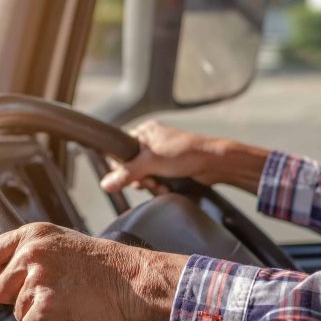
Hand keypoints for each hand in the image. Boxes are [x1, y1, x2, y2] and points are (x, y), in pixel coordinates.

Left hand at [0, 223, 187, 320]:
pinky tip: (69, 315)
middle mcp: (32, 252)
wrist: (133, 278)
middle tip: (48, 294)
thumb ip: (34, 252)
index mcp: (33, 234)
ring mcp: (38, 277)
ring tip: (66, 301)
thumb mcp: (62, 242)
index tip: (12, 280)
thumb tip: (10, 271)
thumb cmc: (105, 264)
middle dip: (20, 299)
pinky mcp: (46, 303)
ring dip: (38, 313)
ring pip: (15, 310)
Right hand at [100, 120, 269, 194]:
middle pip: (131, 167)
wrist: (214, 164)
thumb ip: (127, 173)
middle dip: (140, 179)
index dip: (123, 167)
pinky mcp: (168, 169)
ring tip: (161, 185)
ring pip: (143, 177)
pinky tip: (167, 187)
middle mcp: (151, 143)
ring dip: (151, 185)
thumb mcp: (151, 162)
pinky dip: (159, 187)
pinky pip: (154, 181)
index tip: (131, 175)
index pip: (120, 151)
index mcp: (144, 133)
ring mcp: (160, 157)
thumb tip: (106, 184)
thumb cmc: (187, 153)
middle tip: (151, 181)